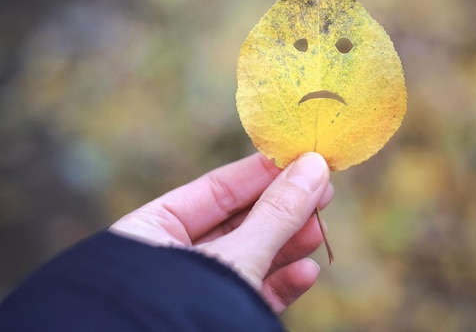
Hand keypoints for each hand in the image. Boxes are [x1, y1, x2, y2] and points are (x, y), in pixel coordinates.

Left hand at [109, 152, 332, 312]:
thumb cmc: (178, 312)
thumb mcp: (234, 256)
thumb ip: (275, 213)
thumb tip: (314, 167)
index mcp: (150, 232)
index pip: (215, 190)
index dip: (262, 173)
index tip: (303, 160)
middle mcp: (169, 259)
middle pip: (237, 223)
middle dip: (282, 209)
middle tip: (324, 192)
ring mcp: (192, 290)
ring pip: (248, 258)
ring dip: (287, 244)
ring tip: (319, 230)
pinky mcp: (212, 317)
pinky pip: (250, 292)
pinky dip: (279, 283)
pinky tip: (307, 271)